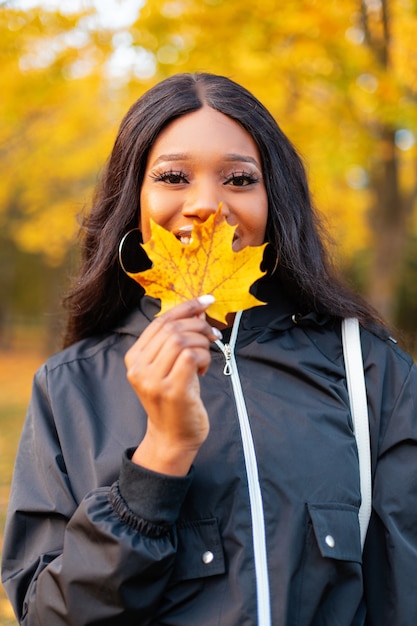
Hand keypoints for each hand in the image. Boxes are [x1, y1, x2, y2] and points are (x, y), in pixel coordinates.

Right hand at [125, 295, 220, 474]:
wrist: (172, 438)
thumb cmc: (175, 400)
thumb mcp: (169, 366)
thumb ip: (177, 340)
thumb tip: (199, 310)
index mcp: (134, 358)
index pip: (160, 321)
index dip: (185, 307)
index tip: (206, 301)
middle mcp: (139, 368)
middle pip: (172, 328)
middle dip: (199, 326)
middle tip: (213, 335)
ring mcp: (153, 380)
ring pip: (182, 340)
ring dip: (202, 344)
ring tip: (205, 359)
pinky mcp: (171, 390)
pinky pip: (192, 356)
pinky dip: (204, 358)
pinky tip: (204, 371)